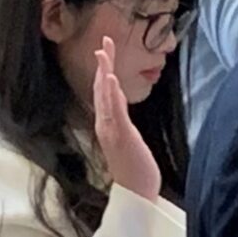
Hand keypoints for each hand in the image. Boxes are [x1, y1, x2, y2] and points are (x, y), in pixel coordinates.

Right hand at [92, 37, 159, 200]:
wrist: (136, 194)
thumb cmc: (134, 169)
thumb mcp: (128, 138)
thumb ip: (121, 120)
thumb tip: (119, 102)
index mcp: (107, 124)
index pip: (104, 92)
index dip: (104, 70)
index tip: (105, 50)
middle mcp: (105, 124)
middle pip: (101, 89)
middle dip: (103, 64)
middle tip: (103, 42)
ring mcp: (111, 130)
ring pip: (105, 96)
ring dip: (104, 73)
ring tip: (103, 53)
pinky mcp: (122, 136)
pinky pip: (115, 111)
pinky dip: (111, 94)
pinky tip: (110, 79)